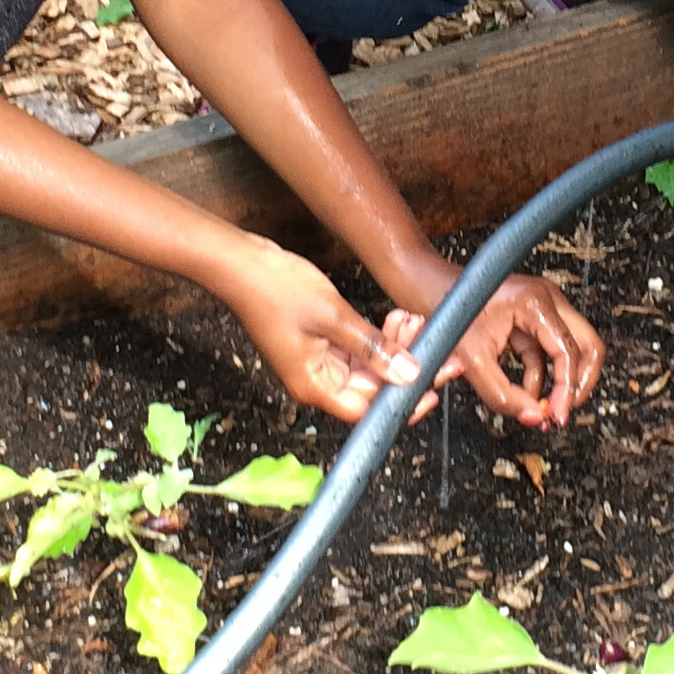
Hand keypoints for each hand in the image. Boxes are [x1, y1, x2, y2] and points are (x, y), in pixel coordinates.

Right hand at [224, 239, 424, 425]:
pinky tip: (396, 318)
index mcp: (315, 385)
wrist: (240, 263)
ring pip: (367, 366)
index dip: (404, 402)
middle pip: (371, 388)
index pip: (368, 410)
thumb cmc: (274, 289)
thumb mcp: (333, 316)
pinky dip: (377, 336)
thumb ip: (373, 347)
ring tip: (412, 319)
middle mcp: (316, 380)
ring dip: (393, 346)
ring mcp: (316, 361)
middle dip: (404, 365)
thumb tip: (409, 374)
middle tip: (434, 340)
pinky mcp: (317, 342)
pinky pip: (356, 349)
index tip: (433, 388)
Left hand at [390, 272, 603, 431]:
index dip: (567, 390)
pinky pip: (548, 353)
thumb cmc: (445, 310)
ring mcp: (542, 308)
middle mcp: (547, 299)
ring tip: (541, 412)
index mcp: (535, 301)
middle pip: (587, 346)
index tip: (557, 415)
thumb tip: (533, 416)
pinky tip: (526, 397)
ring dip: (559, 384)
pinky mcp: (531, 319)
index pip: (569, 351)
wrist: (424, 287)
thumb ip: (502, 394)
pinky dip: (542, 377)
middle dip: (577, 384)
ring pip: (570, 351)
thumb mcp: (471, 359)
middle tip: (562, 412)